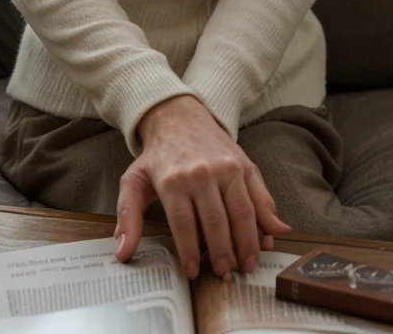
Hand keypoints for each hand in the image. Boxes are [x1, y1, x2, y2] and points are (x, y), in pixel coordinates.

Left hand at [114, 95, 290, 278]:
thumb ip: (127, 216)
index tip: (194, 273)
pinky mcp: (245, 163)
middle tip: (226, 275)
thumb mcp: (133, 181)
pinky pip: (260, 195)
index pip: (185, 224)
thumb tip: (122, 253)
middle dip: (223, 254)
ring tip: (248, 265)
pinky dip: (267, 218)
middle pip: (216, 222)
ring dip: (248, 243)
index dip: (191, 252)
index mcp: (173, 180)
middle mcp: (202, 173)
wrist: (180, 118)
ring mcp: (227, 167)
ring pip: (242, 211)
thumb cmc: (157, 156)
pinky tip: (270, 237)